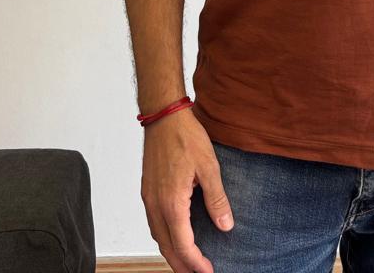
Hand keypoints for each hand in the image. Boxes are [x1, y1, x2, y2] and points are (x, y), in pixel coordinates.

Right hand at [140, 109, 233, 272]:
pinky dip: (165, 237)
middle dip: (182, 266)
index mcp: (172, 203)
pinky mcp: (148, 192)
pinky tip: (176, 236)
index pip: (183, 245)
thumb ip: (217, 199)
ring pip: (158, 237)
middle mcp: (156, 205)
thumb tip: (225, 225)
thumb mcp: (210, 167)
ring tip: (188, 262)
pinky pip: (154, 224)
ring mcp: (149, 199)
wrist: (164, 117)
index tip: (209, 272)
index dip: (196, 263)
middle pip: (167, 247)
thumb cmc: (185, 137)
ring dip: (172, 253)